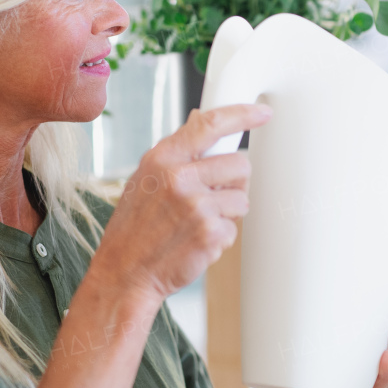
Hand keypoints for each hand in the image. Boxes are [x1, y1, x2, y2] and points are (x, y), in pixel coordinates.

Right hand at [87, 104, 271, 302]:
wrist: (124, 273)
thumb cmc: (133, 229)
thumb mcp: (144, 179)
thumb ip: (175, 152)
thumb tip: (200, 121)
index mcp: (162, 158)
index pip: (211, 125)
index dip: (243, 115)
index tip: (262, 113)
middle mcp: (179, 177)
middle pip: (240, 164)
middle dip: (234, 183)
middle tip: (214, 197)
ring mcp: (196, 205)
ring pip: (242, 198)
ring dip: (228, 213)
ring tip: (198, 223)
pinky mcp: (209, 232)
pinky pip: (234, 228)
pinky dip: (220, 238)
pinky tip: (196, 242)